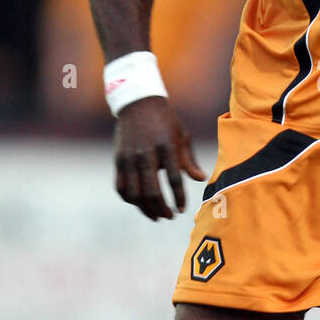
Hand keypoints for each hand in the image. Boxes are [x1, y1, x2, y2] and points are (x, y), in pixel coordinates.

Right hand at [114, 96, 206, 220]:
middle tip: (169, 216)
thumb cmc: (166, 122)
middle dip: (162, 209)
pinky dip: (130, 199)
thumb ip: (189, 160)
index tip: (181, 209)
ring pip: (134, 194)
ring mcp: (129, 158)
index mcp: (166, 146)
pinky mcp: (118, 160)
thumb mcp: (182, 136)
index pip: (174, 179)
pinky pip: (121, 187)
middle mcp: (145, 153)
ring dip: (145, 209)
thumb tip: (201, 179)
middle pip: (152, 191)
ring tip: (156, 215)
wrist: (139, 103)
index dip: (178, 198)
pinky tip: (140, 204)